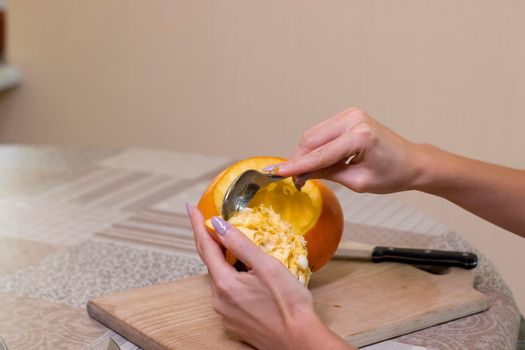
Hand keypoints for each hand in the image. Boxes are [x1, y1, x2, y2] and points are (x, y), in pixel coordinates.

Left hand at [187, 204, 353, 349]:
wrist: (300, 342)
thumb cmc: (289, 305)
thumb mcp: (267, 267)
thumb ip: (240, 244)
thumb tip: (218, 224)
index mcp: (225, 284)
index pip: (205, 247)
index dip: (198, 225)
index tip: (191, 208)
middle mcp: (219, 300)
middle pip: (211, 262)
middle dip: (209, 240)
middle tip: (208, 220)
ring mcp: (226, 313)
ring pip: (220, 278)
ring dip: (223, 259)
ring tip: (230, 243)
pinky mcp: (235, 322)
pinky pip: (228, 292)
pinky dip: (231, 276)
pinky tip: (244, 272)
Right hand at [267, 107, 425, 193]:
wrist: (412, 161)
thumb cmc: (391, 175)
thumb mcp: (358, 182)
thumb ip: (327, 174)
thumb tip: (301, 173)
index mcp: (360, 137)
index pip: (320, 154)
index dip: (297, 166)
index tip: (277, 173)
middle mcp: (353, 119)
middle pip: (311, 140)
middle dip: (299, 160)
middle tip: (296, 181)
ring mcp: (350, 114)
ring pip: (313, 134)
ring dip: (306, 153)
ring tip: (308, 173)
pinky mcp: (348, 115)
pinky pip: (322, 131)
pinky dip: (315, 147)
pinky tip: (318, 161)